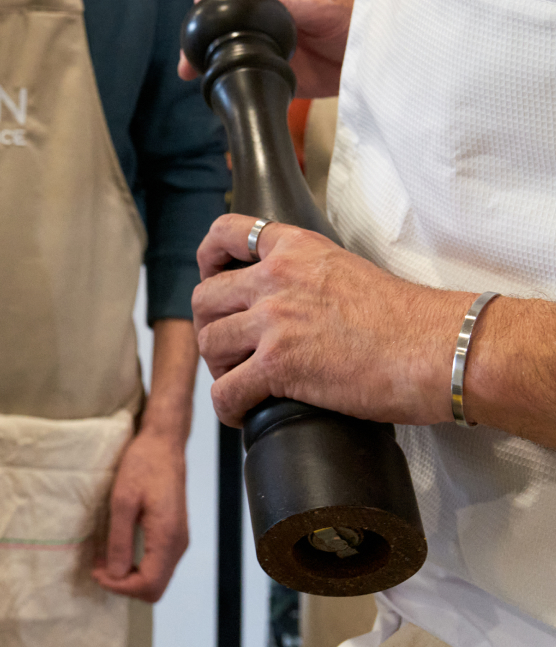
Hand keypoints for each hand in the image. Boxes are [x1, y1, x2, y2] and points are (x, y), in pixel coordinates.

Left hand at [92, 431, 187, 602]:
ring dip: (129, 575)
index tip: (96, 572)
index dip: (120, 586)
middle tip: (97, 567)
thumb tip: (114, 574)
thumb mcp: (122, 500)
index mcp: (168, 538)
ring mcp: (179, 540)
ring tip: (103, 559)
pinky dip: (137, 565)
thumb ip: (120, 540)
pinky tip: (117, 549)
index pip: (149, 585)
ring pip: (157, 578)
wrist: (163, 445)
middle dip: (124, 585)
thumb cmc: (143, 465)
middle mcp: (178, 545)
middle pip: (155, 588)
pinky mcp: (174, 534)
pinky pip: (158, 563)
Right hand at [180, 0, 354, 97]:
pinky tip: (206, 79)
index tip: (203, 11)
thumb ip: (285, 0)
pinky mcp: (257, 62)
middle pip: (209, 10)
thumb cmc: (353, 21)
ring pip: (213, 40)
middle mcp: (253, 8)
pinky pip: (230, 66)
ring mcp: (253, 36)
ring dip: (199, 53)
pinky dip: (216, 73)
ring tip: (191, 70)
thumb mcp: (321, 6)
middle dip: (195, 28)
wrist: (368, 60)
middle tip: (191, 51)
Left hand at [192, 214, 462, 427]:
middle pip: (205, 298)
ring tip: (240, 381)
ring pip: (210, 343)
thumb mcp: (348, 271)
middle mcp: (277, 278)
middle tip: (229, 349)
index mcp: (296, 250)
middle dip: (210, 326)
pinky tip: (241, 413)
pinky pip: (226, 390)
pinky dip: (227, 407)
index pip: (228, 233)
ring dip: (220, 368)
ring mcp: (275, 321)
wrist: (441, 349)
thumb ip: (309, 278)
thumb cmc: (410, 321)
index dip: (208, 258)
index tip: (211, 276)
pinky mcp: (279, 364)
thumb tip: (290, 304)